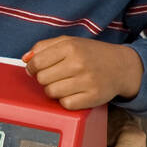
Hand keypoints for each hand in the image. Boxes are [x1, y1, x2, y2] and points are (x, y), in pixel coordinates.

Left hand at [22, 36, 141, 108]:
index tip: (35, 69)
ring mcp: (86, 81)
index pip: (36, 62)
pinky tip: (74, 92)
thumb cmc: (91, 54)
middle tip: (55, 76)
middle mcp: (79, 63)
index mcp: (70, 46)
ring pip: (51, 92)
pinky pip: (65, 104)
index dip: (32, 68)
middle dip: (44, 79)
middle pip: (42, 79)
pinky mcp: (92, 97)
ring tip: (64, 84)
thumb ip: (44, 47)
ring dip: (54, 90)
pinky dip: (66, 100)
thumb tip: (25, 59)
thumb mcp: (69, 42)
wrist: (122, 66)